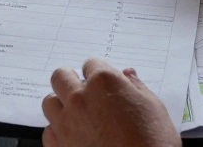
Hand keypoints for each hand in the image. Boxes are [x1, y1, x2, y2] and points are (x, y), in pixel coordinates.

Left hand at [42, 58, 180, 146]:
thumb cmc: (153, 142)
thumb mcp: (154, 108)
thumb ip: (137, 87)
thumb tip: (128, 75)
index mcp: (104, 82)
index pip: (91, 64)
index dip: (98, 72)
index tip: (102, 82)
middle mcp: (80, 98)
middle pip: (61, 76)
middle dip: (71, 81)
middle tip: (83, 91)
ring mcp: (66, 123)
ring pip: (49, 102)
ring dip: (61, 104)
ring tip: (76, 113)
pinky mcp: (59, 146)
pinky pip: (48, 131)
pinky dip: (57, 131)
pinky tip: (72, 135)